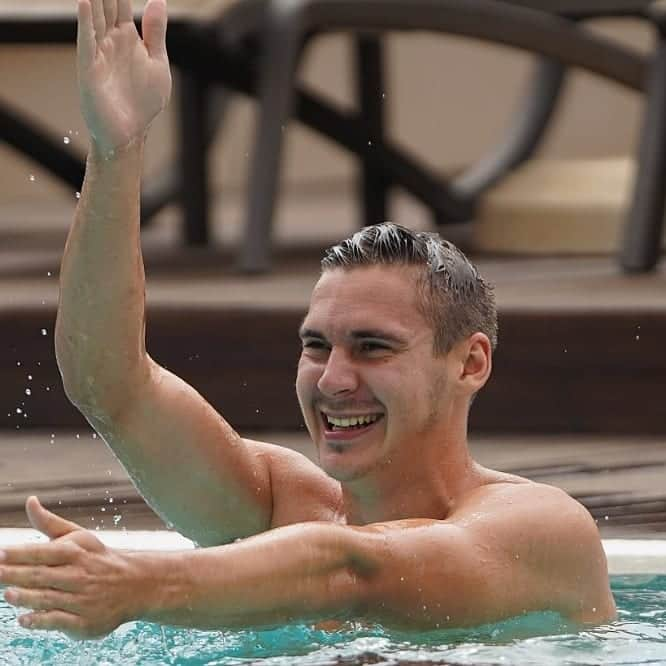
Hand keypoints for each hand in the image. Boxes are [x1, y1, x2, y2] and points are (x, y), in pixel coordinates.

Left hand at [0, 497, 141, 639]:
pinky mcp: (85, 622)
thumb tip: (30, 501)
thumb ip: (49, 523)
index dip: (21, 553)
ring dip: (27, 597)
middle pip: (42, 575)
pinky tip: (24, 618)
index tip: (0, 554)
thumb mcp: (79, 537)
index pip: (44, 552)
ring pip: (49, 598)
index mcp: (76, 552)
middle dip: (16, 575)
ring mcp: (83, 599)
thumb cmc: (97, 558)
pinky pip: (59, 621)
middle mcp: (80, 575)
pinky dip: (41, 620)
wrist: (136, 584)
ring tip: (8, 594)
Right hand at [77, 0, 171, 153]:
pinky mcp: (90, 70)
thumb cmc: (144, 102)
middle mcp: (110, 40)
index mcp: (128, 37)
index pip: (120, 0)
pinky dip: (86, 23)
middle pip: (104, 1)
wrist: (131, 132)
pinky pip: (87, 43)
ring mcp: (99, 53)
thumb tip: (157, 0)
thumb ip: (156, 32)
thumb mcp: (158, 62)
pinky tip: (86, 3)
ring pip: (93, 15)